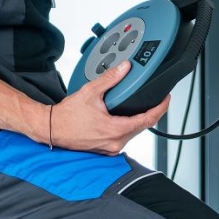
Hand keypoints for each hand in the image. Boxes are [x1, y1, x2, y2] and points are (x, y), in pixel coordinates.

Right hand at [50, 61, 169, 154]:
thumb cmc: (68, 115)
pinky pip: (123, 137)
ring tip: (142, 106)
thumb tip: (125, 68)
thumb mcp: (90, 92)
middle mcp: (115, 143)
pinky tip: (125, 117)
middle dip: (151, 113)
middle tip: (156, 99)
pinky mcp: (106, 150)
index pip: (147, 120)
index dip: (160, 108)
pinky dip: (128, 127)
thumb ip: (110, 79)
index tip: (166, 99)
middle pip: (142, 127)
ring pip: (133, 133)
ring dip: (139, 120)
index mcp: (115, 130)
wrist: (52, 128)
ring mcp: (111, 148)